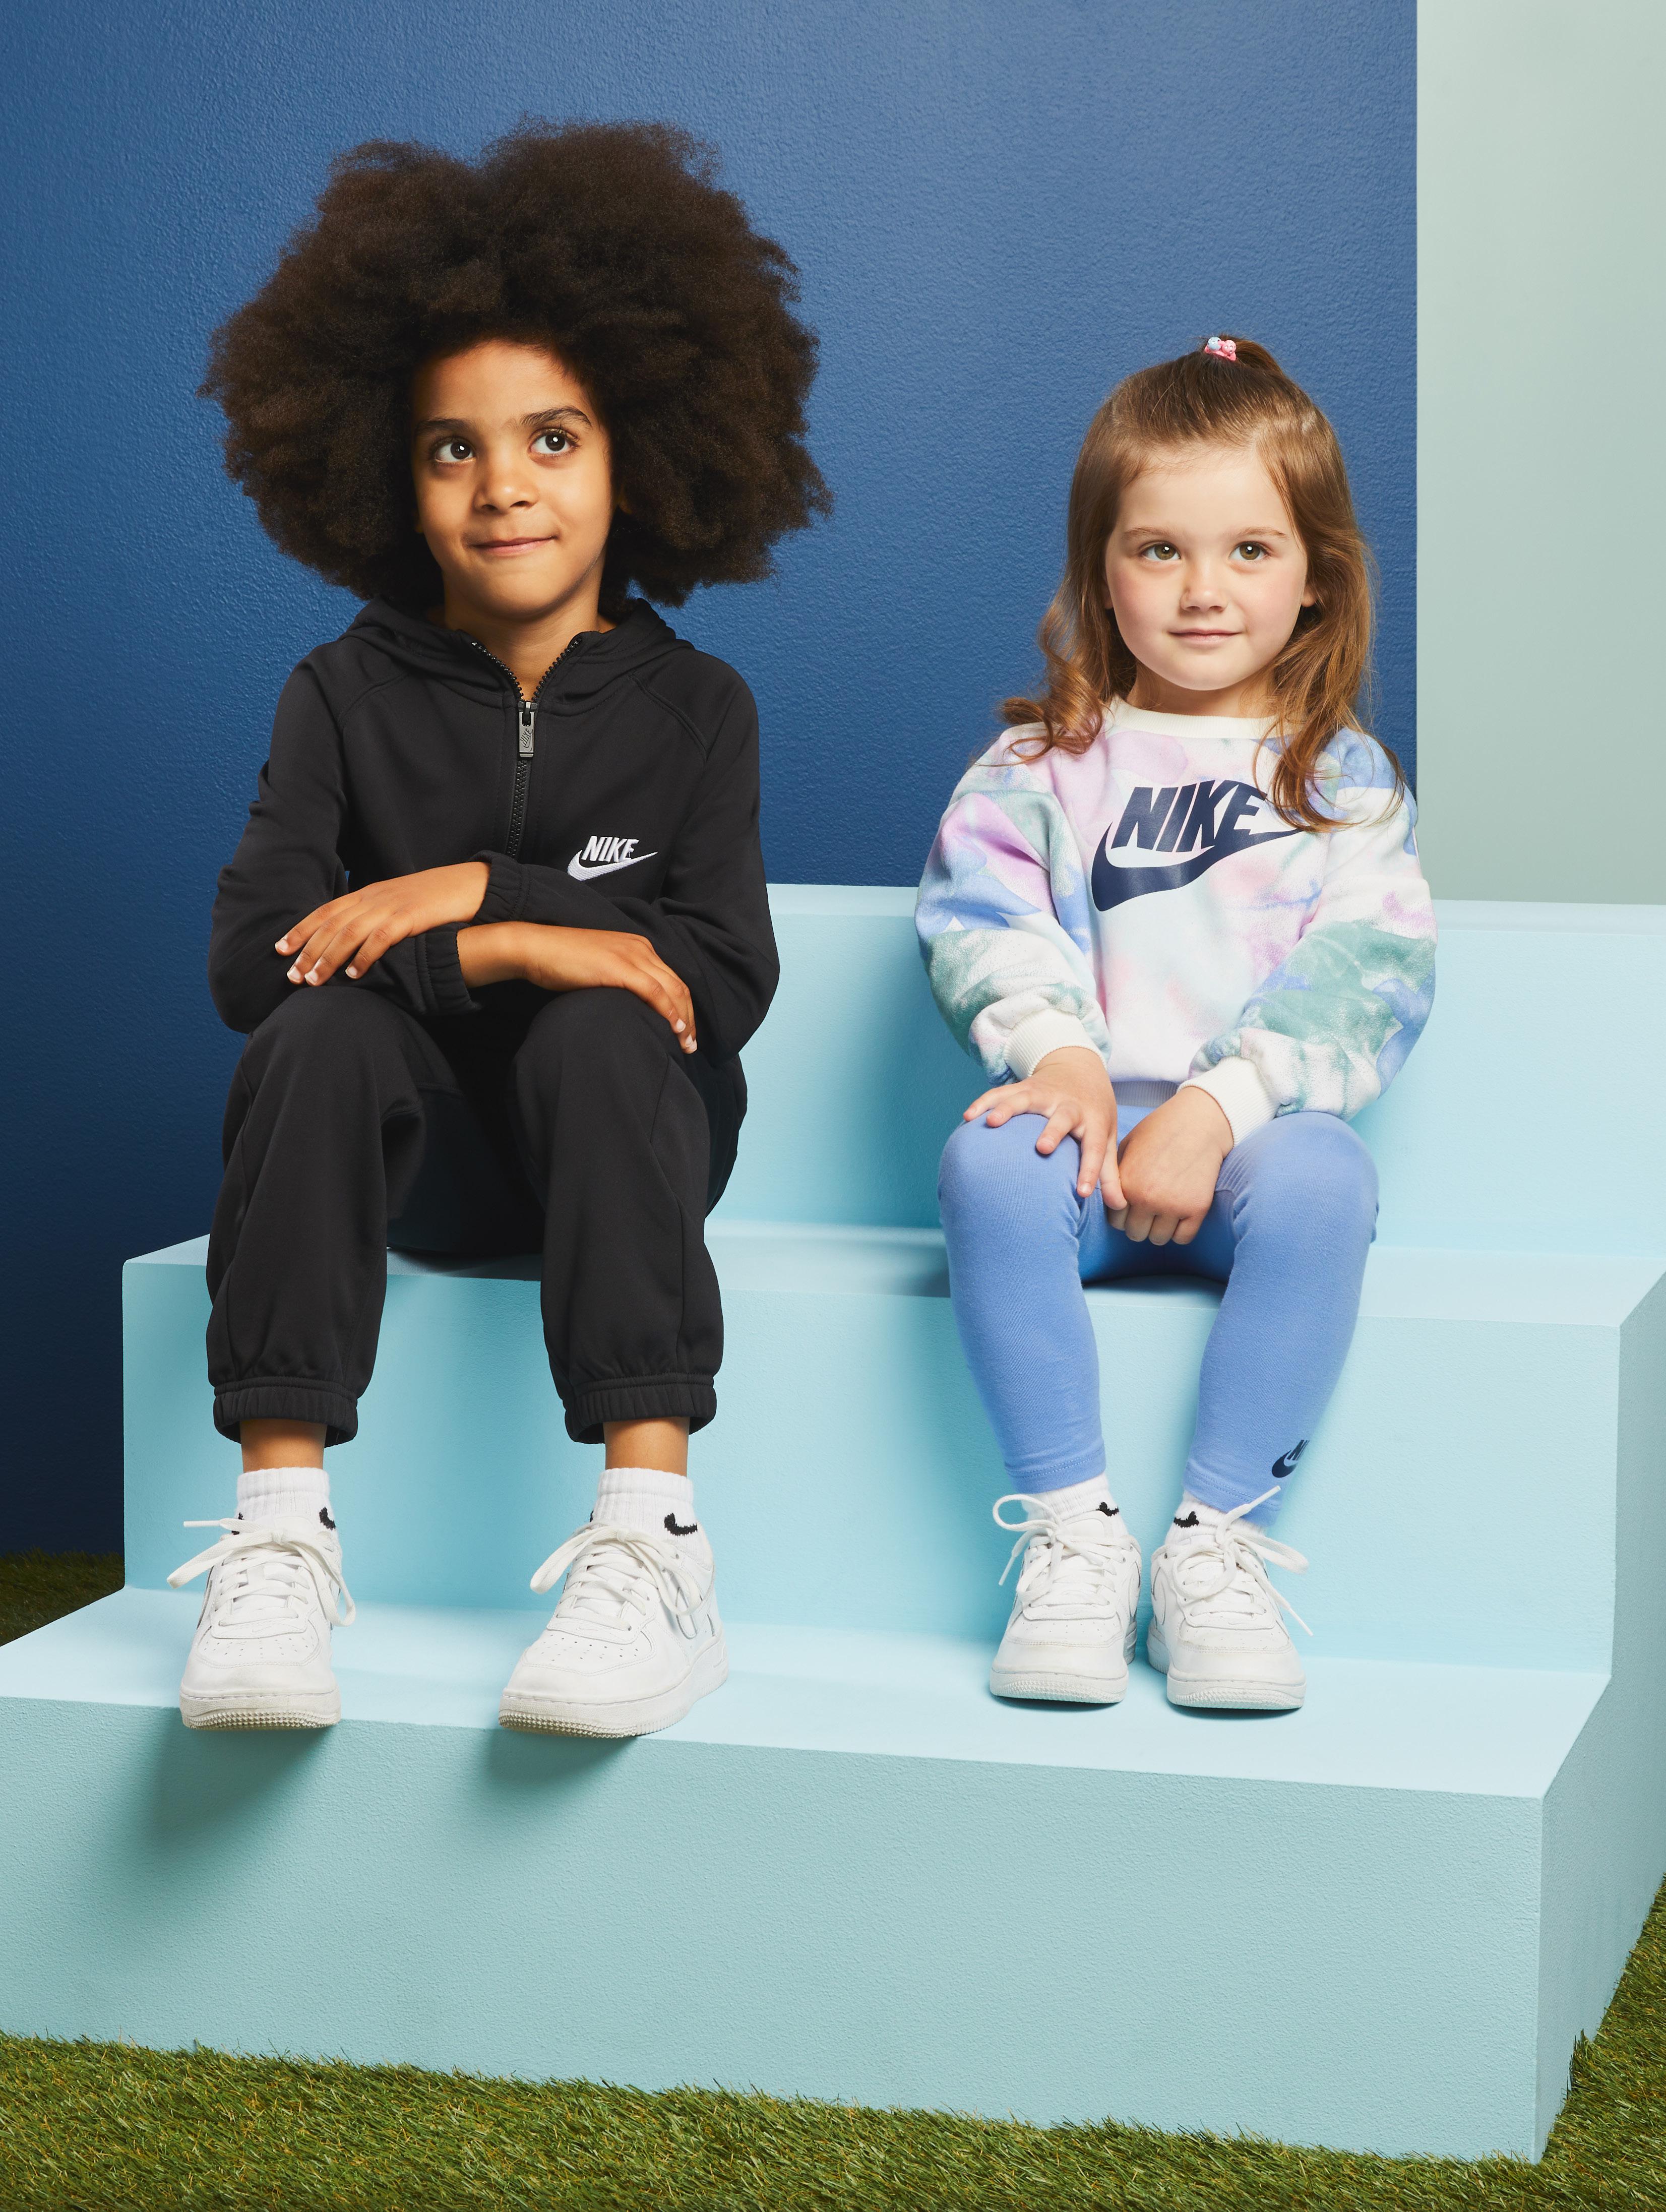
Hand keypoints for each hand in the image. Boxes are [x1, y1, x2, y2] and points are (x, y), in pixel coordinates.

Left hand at [277, 863, 488, 985]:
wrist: (470, 885)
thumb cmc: (436, 899)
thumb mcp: (399, 902)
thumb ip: (376, 915)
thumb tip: (355, 937)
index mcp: (369, 893)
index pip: (326, 911)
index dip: (301, 930)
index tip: (280, 949)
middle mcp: (374, 897)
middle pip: (332, 925)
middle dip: (308, 951)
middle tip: (291, 976)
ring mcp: (391, 906)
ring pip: (349, 933)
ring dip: (328, 958)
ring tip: (314, 981)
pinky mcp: (411, 916)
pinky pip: (381, 938)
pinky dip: (364, 956)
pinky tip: (354, 974)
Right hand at [459, 922, 697, 1052]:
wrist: (537, 948)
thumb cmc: (562, 962)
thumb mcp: (601, 968)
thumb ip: (620, 980)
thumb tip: (632, 1006)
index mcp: (638, 947)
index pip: (672, 980)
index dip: (683, 1008)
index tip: (685, 1032)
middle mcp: (641, 949)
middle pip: (678, 986)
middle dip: (689, 1018)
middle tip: (690, 1045)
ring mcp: (632, 956)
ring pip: (672, 990)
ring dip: (683, 1020)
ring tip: (685, 1044)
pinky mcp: (620, 967)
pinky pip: (654, 992)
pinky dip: (668, 1012)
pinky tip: (673, 1029)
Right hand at [963, 1046, 1124, 1209]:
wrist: (1080, 1067)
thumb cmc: (1094, 1112)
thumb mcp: (1106, 1137)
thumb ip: (1108, 1172)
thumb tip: (1120, 1207)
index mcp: (1093, 1120)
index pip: (1094, 1148)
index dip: (1089, 1171)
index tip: (1082, 1194)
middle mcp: (1069, 1105)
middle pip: (1062, 1117)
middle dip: (1052, 1131)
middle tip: (1042, 1148)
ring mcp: (1044, 1093)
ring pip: (1025, 1099)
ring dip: (1008, 1109)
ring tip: (991, 1124)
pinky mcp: (1023, 1087)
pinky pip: (1001, 1092)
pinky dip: (984, 1102)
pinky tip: (968, 1117)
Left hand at [1109, 1088, 1232, 1244]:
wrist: (1198, 1122)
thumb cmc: (1160, 1131)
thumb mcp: (1127, 1147)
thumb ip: (1115, 1176)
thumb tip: (1107, 1199)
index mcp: (1126, 1184)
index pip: (1115, 1221)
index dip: (1123, 1215)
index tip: (1132, 1206)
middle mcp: (1146, 1198)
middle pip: (1135, 1234)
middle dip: (1140, 1224)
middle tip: (1149, 1210)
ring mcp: (1173, 1205)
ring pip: (1158, 1239)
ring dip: (1160, 1229)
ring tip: (1165, 1211)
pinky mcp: (1197, 1208)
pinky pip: (1183, 1238)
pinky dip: (1180, 1231)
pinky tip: (1181, 1215)